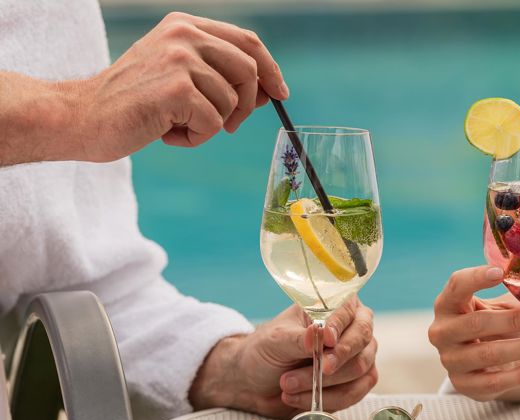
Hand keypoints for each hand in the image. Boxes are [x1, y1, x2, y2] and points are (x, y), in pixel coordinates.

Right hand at [69, 12, 288, 160]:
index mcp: (185, 25)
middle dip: (247, 106)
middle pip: (249, 70)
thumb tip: (267, 89)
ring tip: (176, 125)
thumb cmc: (132, 102)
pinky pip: (214, 123)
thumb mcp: (175, 74)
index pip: (248, 41)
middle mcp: (184, 35)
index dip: (270, 69)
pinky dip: (195, 137)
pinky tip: (167, 133)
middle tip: (228, 126)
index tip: (279, 93)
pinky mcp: (177, 88)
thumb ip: (215, 72)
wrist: (83, 116)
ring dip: (211, 125)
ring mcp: (180, 59)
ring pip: (232, 102)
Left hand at [189, 296, 377, 418]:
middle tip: (317, 369)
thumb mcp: (276, 340)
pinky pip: (355, 393)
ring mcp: (358, 356)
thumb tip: (319, 334)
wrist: (255, 381)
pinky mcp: (355, 383)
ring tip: (288, 385)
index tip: (327, 341)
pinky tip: (299, 398)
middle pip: (362, 341)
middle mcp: (352, 328)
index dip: (340, 326)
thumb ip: (300, 338)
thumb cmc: (266, 351)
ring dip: (324, 383)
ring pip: (359, 369)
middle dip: (336, 360)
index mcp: (334, 306)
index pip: (348, 311)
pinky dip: (328, 400)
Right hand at [428, 265, 519, 400]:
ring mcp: (450, 360)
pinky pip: (495, 381)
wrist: (475, 363)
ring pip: (489, 354)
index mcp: (447, 305)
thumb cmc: (487, 327)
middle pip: (477, 323)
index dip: (476, 278)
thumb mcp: (500, 310)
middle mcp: (442, 332)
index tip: (501, 273)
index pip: (457, 286)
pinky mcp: (463, 384)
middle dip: (514, 320)